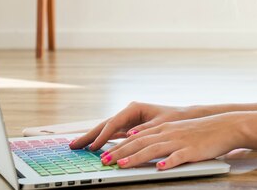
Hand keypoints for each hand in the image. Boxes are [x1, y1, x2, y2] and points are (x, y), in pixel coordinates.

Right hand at [69, 102, 192, 151]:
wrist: (183, 117)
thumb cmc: (174, 118)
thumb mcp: (161, 124)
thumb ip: (145, 129)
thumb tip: (129, 134)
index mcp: (134, 108)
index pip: (113, 123)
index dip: (102, 136)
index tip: (93, 147)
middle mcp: (128, 112)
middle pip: (104, 125)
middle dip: (89, 135)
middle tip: (73, 145)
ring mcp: (127, 120)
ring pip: (106, 130)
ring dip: (92, 138)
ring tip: (77, 146)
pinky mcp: (129, 127)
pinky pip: (112, 135)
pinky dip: (102, 141)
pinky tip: (93, 148)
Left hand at [98, 113, 244, 169]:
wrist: (224, 127)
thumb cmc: (200, 131)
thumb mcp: (176, 129)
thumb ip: (158, 135)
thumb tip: (137, 140)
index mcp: (164, 128)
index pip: (136, 136)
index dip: (119, 145)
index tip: (104, 153)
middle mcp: (168, 133)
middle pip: (140, 142)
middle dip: (120, 152)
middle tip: (104, 160)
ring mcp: (179, 141)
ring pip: (154, 149)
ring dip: (136, 157)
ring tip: (122, 165)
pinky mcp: (192, 150)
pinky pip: (178, 157)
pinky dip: (168, 162)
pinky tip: (159, 167)